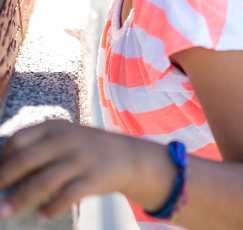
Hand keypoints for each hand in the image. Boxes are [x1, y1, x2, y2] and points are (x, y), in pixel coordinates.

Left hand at [0, 120, 136, 218]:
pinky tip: (41, 215)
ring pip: (43, 181)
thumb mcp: (66, 137)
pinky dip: (50, 208)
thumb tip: (4, 172)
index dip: (2, 158)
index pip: (18, 139)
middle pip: (25, 160)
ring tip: (5, 213)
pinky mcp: (94, 178)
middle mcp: (67, 140)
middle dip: (3, 180)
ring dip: (20, 200)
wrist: (130, 156)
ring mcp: (82, 159)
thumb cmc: (87, 149)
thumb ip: (39, 148)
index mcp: (55, 127)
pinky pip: (66, 196)